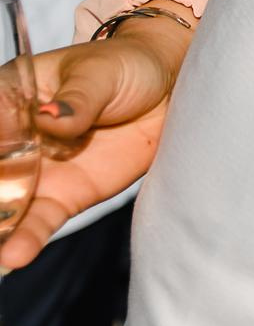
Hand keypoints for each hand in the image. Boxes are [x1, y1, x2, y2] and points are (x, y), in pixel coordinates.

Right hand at [1, 7, 190, 268]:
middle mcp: (13, 141)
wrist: (166, 92)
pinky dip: (25, 239)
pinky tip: (13, 257)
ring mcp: (36, 172)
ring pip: (7, 204)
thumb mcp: (101, 74)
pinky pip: (39, 220)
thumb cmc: (124, 68)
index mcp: (10, 98)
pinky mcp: (64, 195)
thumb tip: (50, 117)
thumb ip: (76, 99)